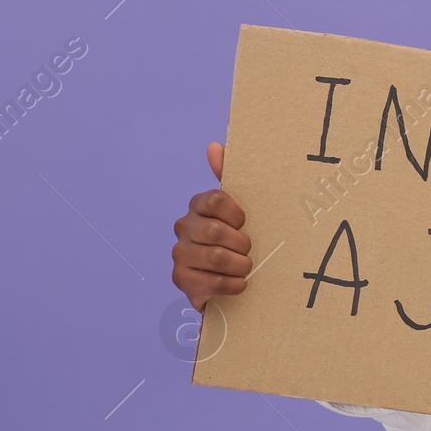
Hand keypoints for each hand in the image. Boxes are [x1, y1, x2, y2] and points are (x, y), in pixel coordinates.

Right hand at [171, 142, 252, 310]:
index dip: (236, 213)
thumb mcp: (241, 209)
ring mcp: (180, 253)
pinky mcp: (181, 279)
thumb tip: (214, 145)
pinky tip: (240, 283)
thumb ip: (228, 176)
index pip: (215, 199)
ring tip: (247, 267)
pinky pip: (210, 282)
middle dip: (240, 243)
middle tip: (250, 250)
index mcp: (198, 205)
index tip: (246, 222)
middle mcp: (184, 226)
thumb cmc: (238, 237)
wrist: (230, 278)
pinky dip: (231, 284)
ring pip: (214, 257)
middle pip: (214, 231)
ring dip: (239, 265)